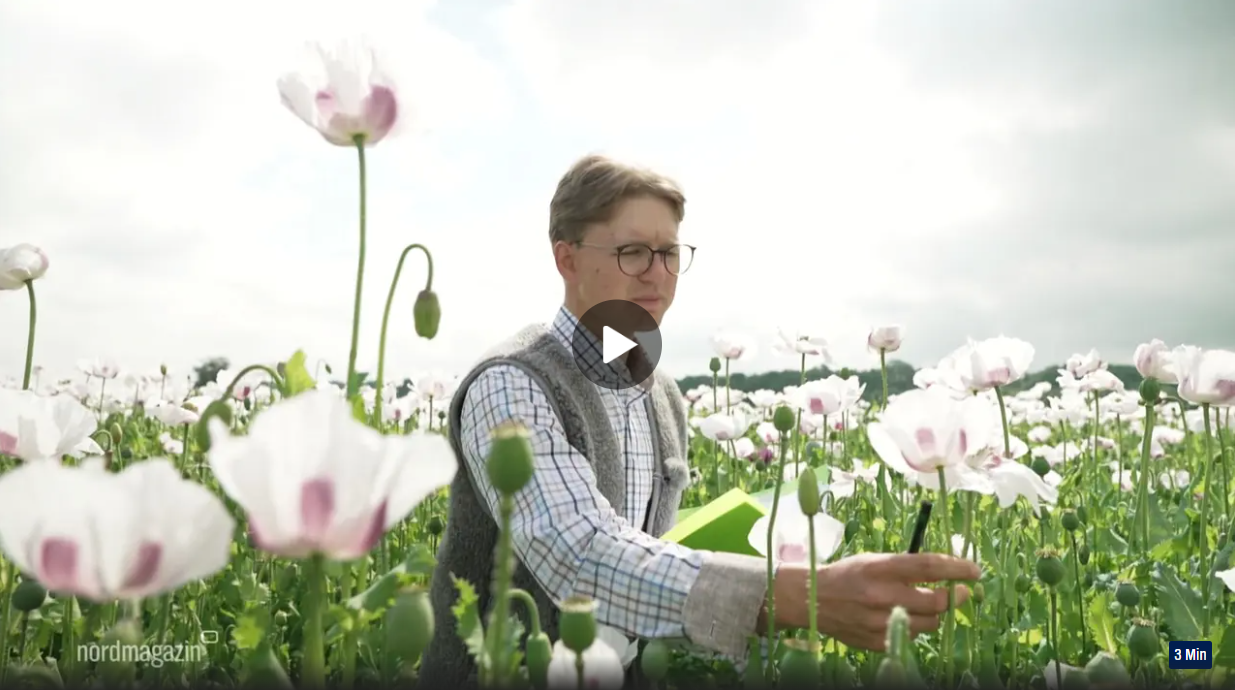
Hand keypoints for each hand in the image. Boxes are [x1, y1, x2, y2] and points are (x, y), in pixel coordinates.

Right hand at [773, 552, 980, 650]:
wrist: (812, 599)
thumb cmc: (848, 574)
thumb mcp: (874, 560)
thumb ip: (906, 567)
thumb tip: (946, 572)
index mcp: (880, 568)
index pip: (928, 567)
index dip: (956, 568)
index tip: (974, 570)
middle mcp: (881, 596)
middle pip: (935, 602)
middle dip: (955, 596)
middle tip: (962, 591)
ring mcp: (879, 622)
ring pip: (928, 624)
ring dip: (936, 614)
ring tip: (930, 605)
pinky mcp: (876, 642)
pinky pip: (910, 637)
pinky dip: (914, 627)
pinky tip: (905, 617)